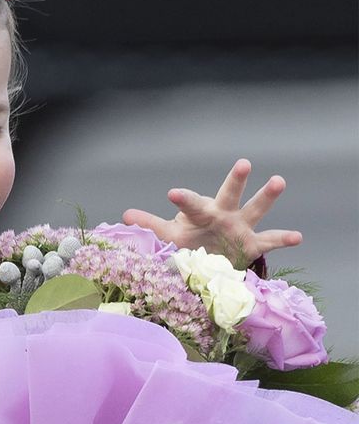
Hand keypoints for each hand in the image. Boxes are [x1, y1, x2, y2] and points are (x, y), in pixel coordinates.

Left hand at [122, 158, 301, 264]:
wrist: (207, 259)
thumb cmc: (187, 241)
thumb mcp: (168, 235)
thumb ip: (150, 225)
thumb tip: (124, 215)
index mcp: (199, 213)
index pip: (190, 203)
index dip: (182, 199)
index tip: (171, 194)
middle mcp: (222, 214)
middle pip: (229, 194)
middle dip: (235, 180)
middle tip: (243, 163)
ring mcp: (240, 227)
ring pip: (255, 209)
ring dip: (266, 196)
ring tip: (278, 180)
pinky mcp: (253, 243)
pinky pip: (270, 240)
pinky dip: (284, 239)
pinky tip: (298, 236)